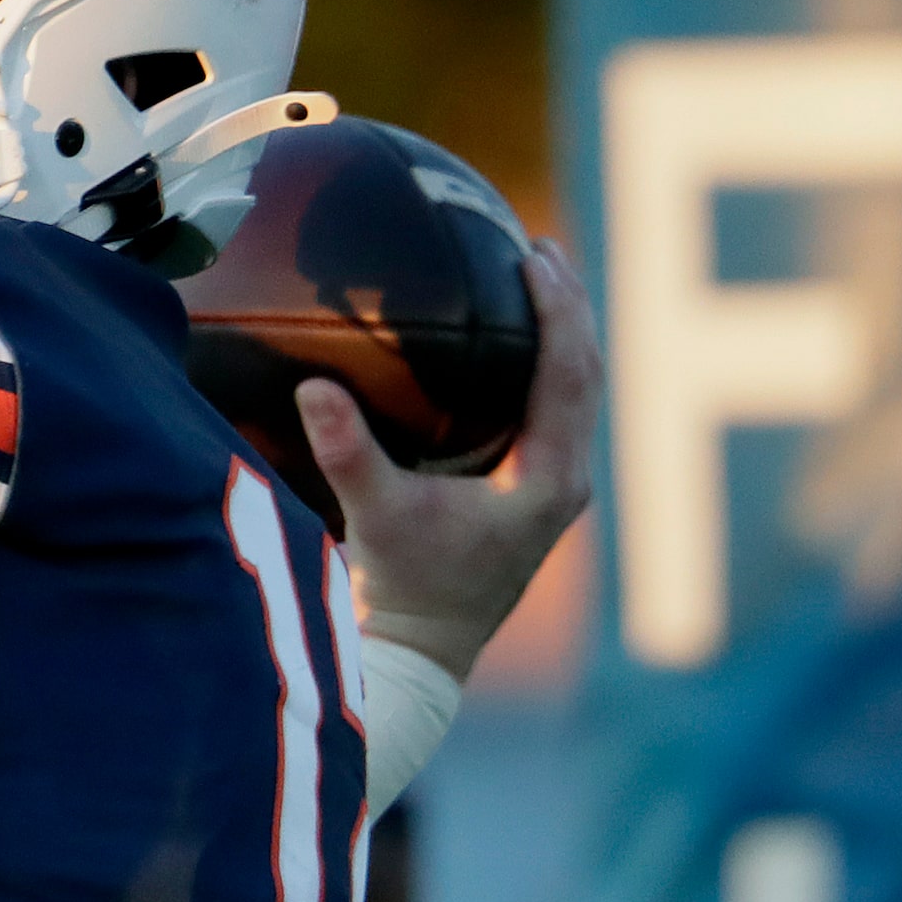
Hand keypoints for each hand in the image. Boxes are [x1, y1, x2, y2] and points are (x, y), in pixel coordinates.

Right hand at [293, 238, 600, 679]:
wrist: (421, 652)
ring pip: (577, 392)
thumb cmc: (404, 588)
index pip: (569, 375)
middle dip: (569, 307)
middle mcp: (564, 480)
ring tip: (537, 277)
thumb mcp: (375, 517)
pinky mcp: (534, 494)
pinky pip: (555, 411)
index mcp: (546, 479)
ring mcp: (553, 488)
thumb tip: (313, 386)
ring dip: (562, 334)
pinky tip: (509, 345)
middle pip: (588, 374)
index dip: (557, 311)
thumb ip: (348, 452)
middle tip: (539, 249)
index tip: (534, 259)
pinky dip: (542, 367)